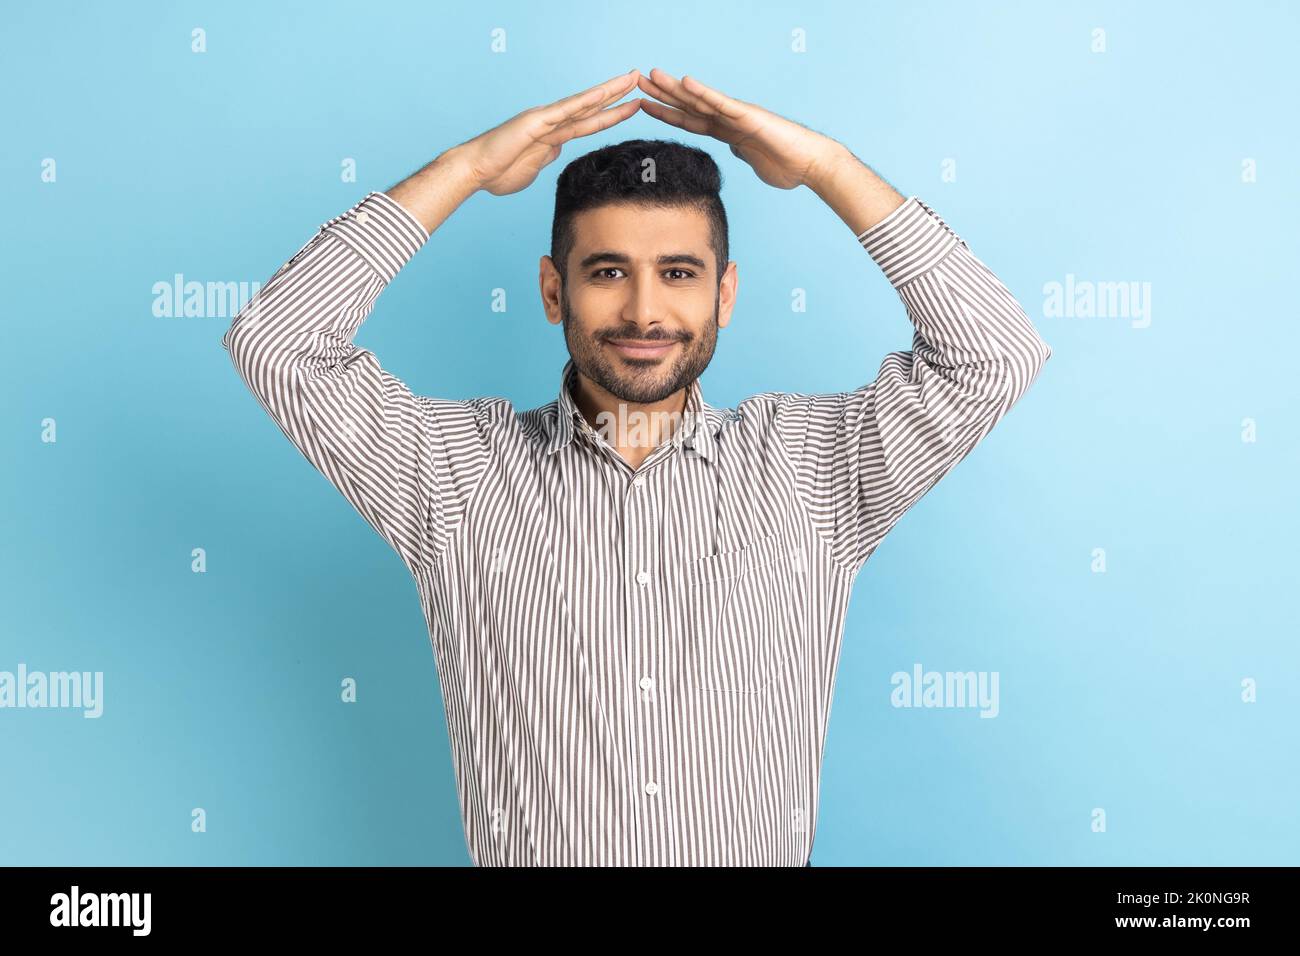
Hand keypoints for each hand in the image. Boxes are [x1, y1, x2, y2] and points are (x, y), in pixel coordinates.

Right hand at [454, 70, 642, 195]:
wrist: (475, 170)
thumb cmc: (498, 172)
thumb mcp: (532, 169)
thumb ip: (546, 157)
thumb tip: (555, 150)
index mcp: (552, 134)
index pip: (588, 123)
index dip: (611, 115)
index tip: (632, 107)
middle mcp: (551, 122)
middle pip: (591, 107)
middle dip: (617, 95)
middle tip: (639, 80)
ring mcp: (545, 120)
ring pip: (583, 104)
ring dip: (608, 92)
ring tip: (631, 80)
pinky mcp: (535, 121)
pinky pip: (565, 110)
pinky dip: (585, 101)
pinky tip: (603, 93)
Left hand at [636, 68, 848, 190]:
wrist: (810, 164)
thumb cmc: (788, 165)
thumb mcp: (753, 160)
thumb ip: (741, 153)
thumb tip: (734, 150)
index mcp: (727, 132)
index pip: (689, 121)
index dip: (666, 112)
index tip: (644, 104)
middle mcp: (728, 119)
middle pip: (688, 105)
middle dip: (662, 94)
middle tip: (637, 81)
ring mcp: (737, 115)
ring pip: (699, 100)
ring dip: (674, 88)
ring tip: (652, 75)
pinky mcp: (748, 116)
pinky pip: (721, 103)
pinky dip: (703, 93)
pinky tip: (685, 82)